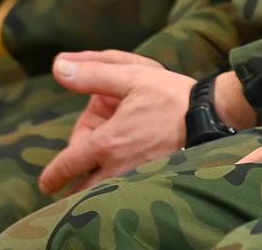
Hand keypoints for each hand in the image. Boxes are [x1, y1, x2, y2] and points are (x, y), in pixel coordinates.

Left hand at [37, 51, 191, 193]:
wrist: (213, 116)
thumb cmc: (172, 95)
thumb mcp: (132, 76)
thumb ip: (92, 74)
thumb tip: (58, 67)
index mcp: (107, 142)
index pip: (67, 166)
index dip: (53, 176)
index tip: (47, 183)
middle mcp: (117, 167)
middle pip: (82, 189)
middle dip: (76, 180)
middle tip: (82, 166)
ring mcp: (136, 178)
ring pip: (103, 195)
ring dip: (95, 188)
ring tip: (97, 179)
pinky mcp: (153, 181)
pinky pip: (124, 192)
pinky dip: (116, 188)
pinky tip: (123, 177)